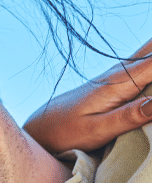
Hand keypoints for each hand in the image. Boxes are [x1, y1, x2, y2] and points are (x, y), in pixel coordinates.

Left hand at [24, 38, 151, 153]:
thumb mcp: (97, 129)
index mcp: (117, 84)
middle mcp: (118, 74)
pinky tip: (151, 51)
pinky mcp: (115, 83)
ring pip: (148, 53)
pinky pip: (143, 62)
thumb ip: (129, 117)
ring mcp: (116, 76)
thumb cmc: (65, 131)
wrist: (41, 128)